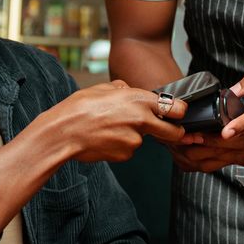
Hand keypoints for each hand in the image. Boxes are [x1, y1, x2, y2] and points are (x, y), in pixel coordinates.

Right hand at [41, 80, 185, 162]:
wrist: (63, 132)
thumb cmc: (80, 108)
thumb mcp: (103, 88)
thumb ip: (122, 89)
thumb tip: (127, 90)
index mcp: (139, 99)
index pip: (175, 107)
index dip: (179, 112)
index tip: (179, 114)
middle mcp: (142, 120)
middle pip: (173, 132)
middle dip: (175, 133)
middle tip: (170, 132)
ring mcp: (135, 140)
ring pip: (143, 139)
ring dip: (133, 136)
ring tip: (109, 128)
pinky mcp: (125, 155)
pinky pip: (128, 150)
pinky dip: (120, 146)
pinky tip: (105, 139)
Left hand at [169, 68, 243, 171]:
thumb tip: (231, 90)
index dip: (239, 126)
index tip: (225, 130)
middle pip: (235, 143)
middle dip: (208, 142)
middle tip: (186, 137)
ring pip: (234, 157)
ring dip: (210, 154)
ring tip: (187, 148)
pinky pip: (240, 163)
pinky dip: (221, 161)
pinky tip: (203, 156)